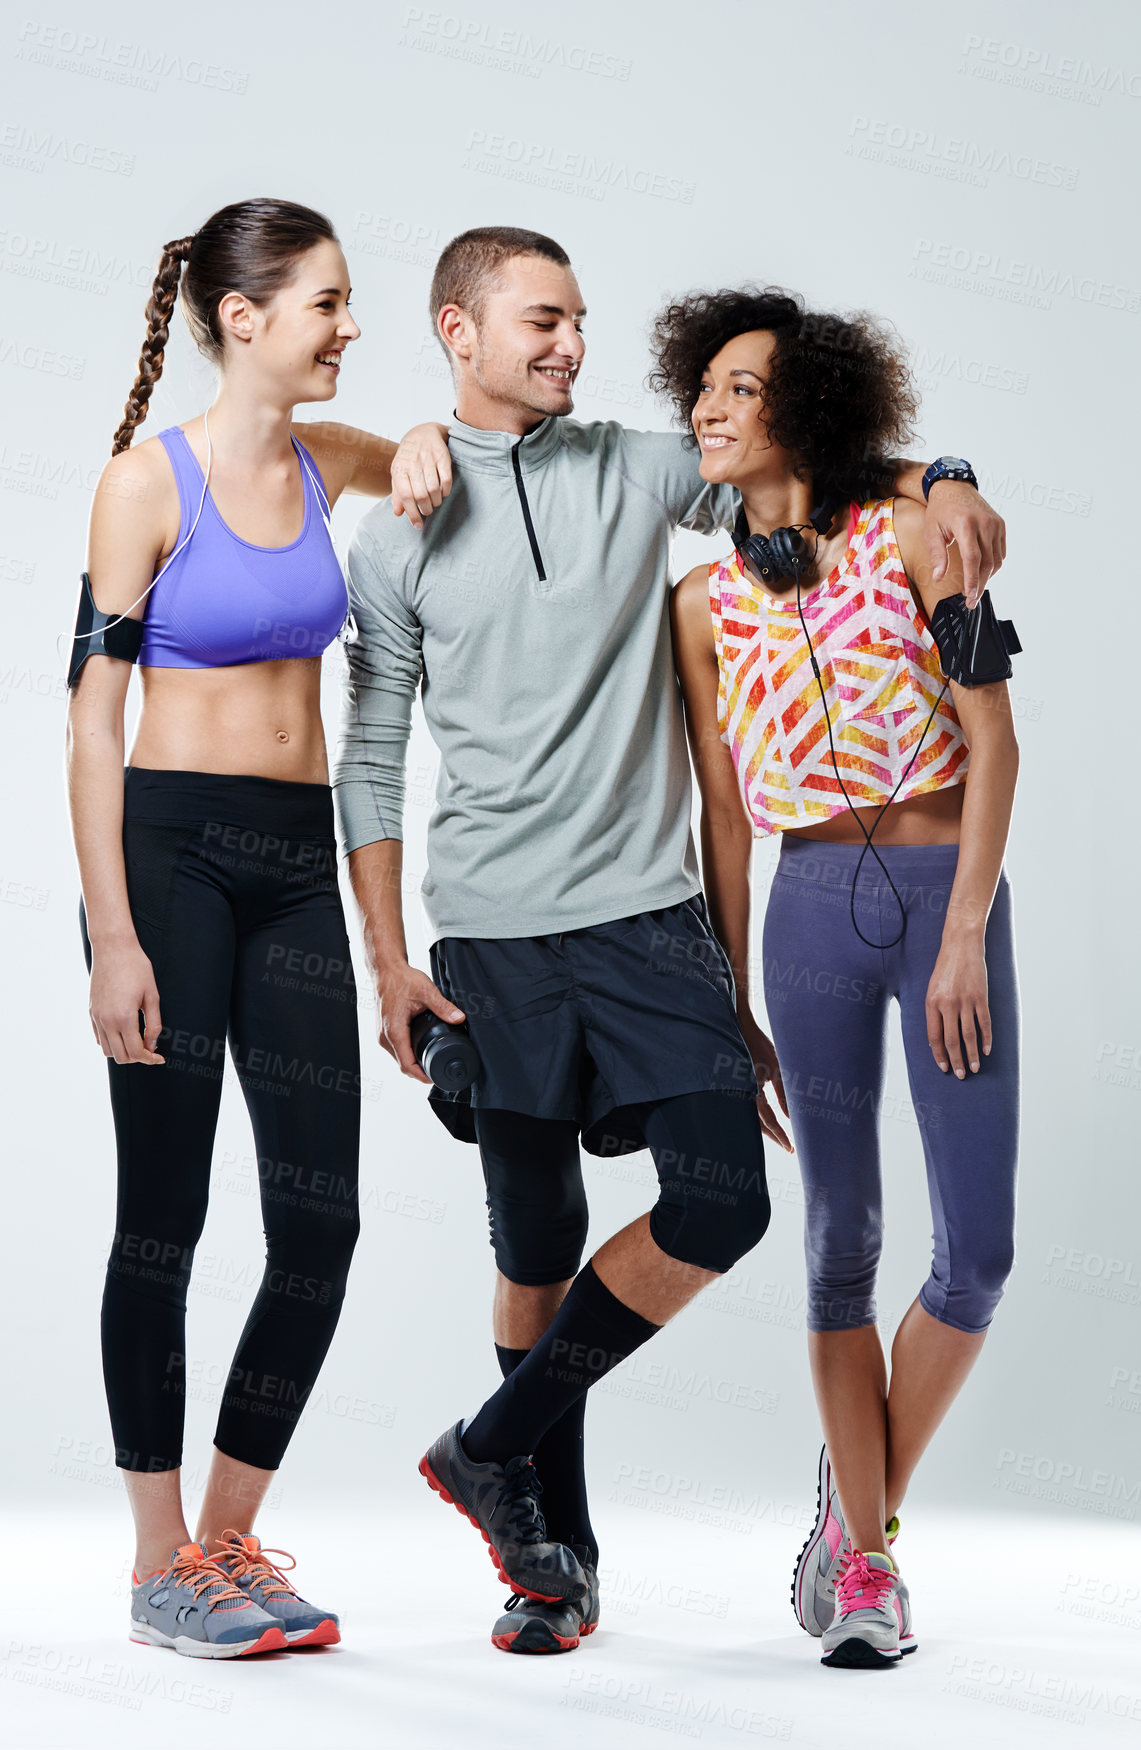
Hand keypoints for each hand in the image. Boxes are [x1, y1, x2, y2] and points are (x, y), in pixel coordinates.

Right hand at [89, 943, 163, 1064]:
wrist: (112, 948)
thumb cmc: (136, 967)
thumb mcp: (152, 995)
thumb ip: (153, 1024)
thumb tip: (152, 1045)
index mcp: (124, 1017)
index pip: (136, 1052)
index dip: (150, 1059)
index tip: (159, 1057)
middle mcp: (106, 1021)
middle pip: (120, 1056)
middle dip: (137, 1058)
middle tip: (150, 1049)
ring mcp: (96, 1017)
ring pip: (107, 1050)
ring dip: (122, 1051)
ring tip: (137, 1041)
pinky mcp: (91, 1011)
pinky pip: (99, 1037)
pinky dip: (111, 1042)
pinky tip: (124, 1033)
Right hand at [375, 959, 464, 1082]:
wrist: (385, 970)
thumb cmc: (401, 979)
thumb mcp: (426, 991)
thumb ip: (443, 1006)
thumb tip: (459, 1018)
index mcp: (394, 1031)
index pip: (407, 1065)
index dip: (422, 1076)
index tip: (435, 1078)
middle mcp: (384, 1037)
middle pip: (402, 1065)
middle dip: (420, 1072)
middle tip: (439, 1070)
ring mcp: (382, 1035)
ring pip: (398, 1058)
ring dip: (413, 1063)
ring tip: (432, 1062)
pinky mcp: (383, 1031)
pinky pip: (395, 1049)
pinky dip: (407, 1054)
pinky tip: (420, 1051)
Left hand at [391, 422, 452, 527]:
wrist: (423, 433)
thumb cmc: (409, 458)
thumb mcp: (399, 473)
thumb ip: (398, 493)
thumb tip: (398, 513)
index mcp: (399, 468)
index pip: (405, 496)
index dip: (412, 513)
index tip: (417, 525)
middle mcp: (413, 463)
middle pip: (420, 495)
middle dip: (425, 509)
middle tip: (427, 511)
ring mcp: (428, 459)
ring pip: (434, 489)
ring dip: (436, 501)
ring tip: (435, 502)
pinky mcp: (442, 457)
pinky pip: (446, 480)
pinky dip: (446, 491)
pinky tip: (443, 492)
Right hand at [737, 1008, 792, 1151]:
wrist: (741, 1028)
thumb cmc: (760, 1045)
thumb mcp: (777, 1068)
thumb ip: (784, 1093)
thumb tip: (792, 1116)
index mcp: (752, 1090)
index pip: (768, 1120)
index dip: (780, 1134)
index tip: (791, 1147)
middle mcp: (742, 1093)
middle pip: (757, 1124)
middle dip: (773, 1136)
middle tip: (788, 1147)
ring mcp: (737, 1090)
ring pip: (750, 1118)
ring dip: (765, 1129)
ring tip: (779, 1138)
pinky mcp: (737, 1086)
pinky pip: (746, 1108)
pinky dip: (757, 1118)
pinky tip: (766, 1122)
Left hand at [925, 481, 1005, 607]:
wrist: (954, 487)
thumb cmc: (940, 510)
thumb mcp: (931, 531)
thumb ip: (936, 555)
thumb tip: (938, 578)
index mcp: (966, 524)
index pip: (972, 558)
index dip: (972, 580)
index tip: (969, 596)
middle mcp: (985, 523)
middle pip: (987, 562)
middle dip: (980, 585)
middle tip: (971, 601)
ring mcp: (995, 523)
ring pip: (996, 559)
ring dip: (987, 577)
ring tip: (975, 588)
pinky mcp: (1000, 525)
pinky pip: (1000, 551)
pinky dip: (993, 565)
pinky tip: (982, 572)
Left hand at [925, 934, 990, 1077]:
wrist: (961, 945)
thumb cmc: (945, 968)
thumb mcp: (932, 988)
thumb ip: (934, 1011)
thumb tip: (937, 1037)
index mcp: (932, 1003)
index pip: (934, 1036)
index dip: (939, 1054)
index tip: (944, 1067)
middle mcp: (947, 1004)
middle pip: (952, 1040)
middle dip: (956, 1060)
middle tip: (961, 1074)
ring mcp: (965, 1001)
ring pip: (969, 1035)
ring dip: (972, 1054)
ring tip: (975, 1068)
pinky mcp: (981, 997)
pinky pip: (984, 1023)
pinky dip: (986, 1038)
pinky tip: (987, 1050)